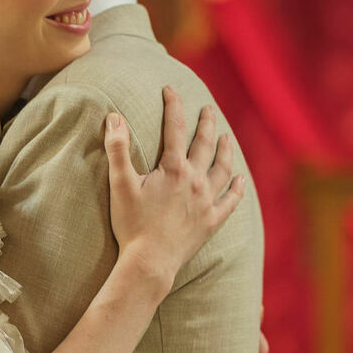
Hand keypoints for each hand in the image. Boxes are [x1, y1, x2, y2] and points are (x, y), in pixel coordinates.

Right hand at [104, 88, 243, 287]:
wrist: (149, 263)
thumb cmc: (132, 225)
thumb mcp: (120, 184)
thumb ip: (117, 149)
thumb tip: (113, 117)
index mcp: (174, 169)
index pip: (175, 128)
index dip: (173, 105)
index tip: (170, 89)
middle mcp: (195, 181)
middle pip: (205, 144)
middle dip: (206, 123)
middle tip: (208, 109)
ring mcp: (206, 202)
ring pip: (221, 169)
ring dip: (225, 150)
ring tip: (226, 137)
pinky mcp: (210, 222)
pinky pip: (229, 202)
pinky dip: (236, 189)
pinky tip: (239, 180)